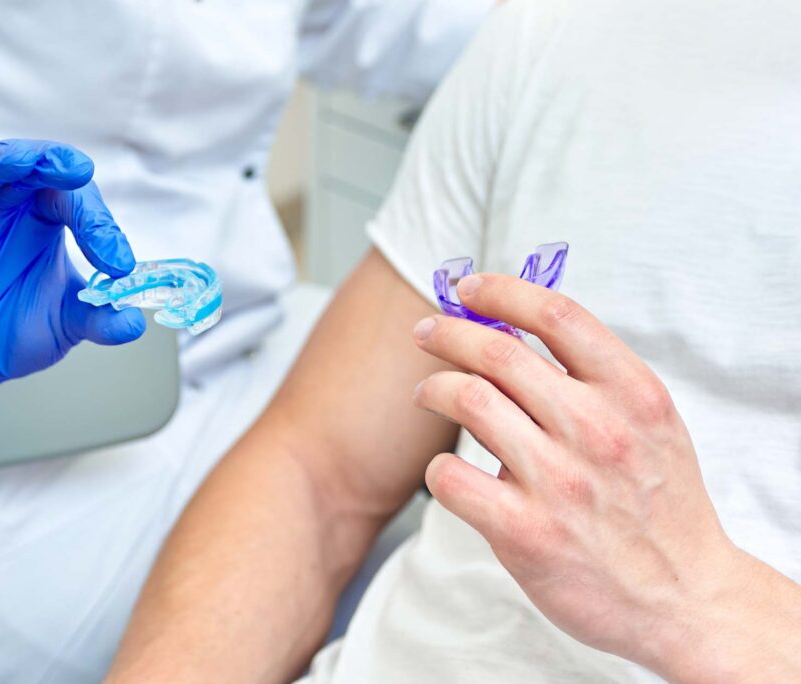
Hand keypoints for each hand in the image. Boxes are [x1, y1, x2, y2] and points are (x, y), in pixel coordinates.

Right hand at [0, 139, 145, 405]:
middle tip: (75, 170)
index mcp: (43, 219)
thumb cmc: (16, 327)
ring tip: (16, 160)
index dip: (97, 223)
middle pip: (24, 169)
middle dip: (48, 163)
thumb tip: (133, 322)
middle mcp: (3, 209)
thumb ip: (100, 320)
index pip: (72, 199)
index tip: (117, 264)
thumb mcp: (66, 325)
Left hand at [411, 274, 745, 678]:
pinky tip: (444, 472)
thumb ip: (596, 377)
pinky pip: (452, 478)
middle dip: (448, 332)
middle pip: (498, 352)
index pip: (557, 314)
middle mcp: (597, 430)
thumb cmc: (659, 505)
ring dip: (433, 388)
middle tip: (425, 333)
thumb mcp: (651, 424)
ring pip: (468, 401)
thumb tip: (517, 326)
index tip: (467, 288)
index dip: (501, 291)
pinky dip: (436, 469)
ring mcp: (560, 482)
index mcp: (633, 393)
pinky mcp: (526, 532)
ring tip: (426, 393)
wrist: (685, 599)